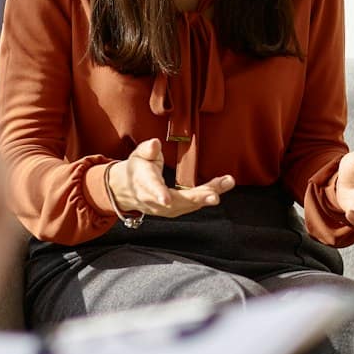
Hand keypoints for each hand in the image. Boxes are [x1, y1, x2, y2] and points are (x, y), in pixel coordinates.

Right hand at [104, 138, 234, 218]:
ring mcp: (165, 208)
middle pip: (177, 201)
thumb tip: (155, 144)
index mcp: (143, 183)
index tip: (166, 199)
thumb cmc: (136, 169)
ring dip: (208, 194)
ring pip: (188, 204)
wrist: (128, 189)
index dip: (159, 194)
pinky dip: (207, 196)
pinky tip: (221, 186)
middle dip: (196, 198)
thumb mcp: (138, 155)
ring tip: (226, 183)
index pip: (151, 189)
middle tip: (215, 195)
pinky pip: (193, 204)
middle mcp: (155, 199)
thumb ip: (147, 149)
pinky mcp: (175, 210)